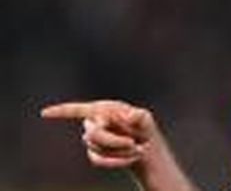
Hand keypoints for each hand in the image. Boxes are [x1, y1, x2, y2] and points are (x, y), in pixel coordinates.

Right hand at [41, 100, 156, 168]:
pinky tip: (132, 158)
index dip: (61, 112)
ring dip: (119, 151)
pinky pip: (99, 160)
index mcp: (103, 109)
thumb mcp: (146, 119)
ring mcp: (93, 139)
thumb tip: (130, 115)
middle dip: (113, 142)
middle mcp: (94, 123)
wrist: (143, 146)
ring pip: (97, 149)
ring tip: (138, 148)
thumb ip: (140, 116)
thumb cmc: (143, 128)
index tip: (44, 113)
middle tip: (133, 143)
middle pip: (93, 135)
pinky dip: (117, 161)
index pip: (79, 110)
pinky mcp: (94, 154)